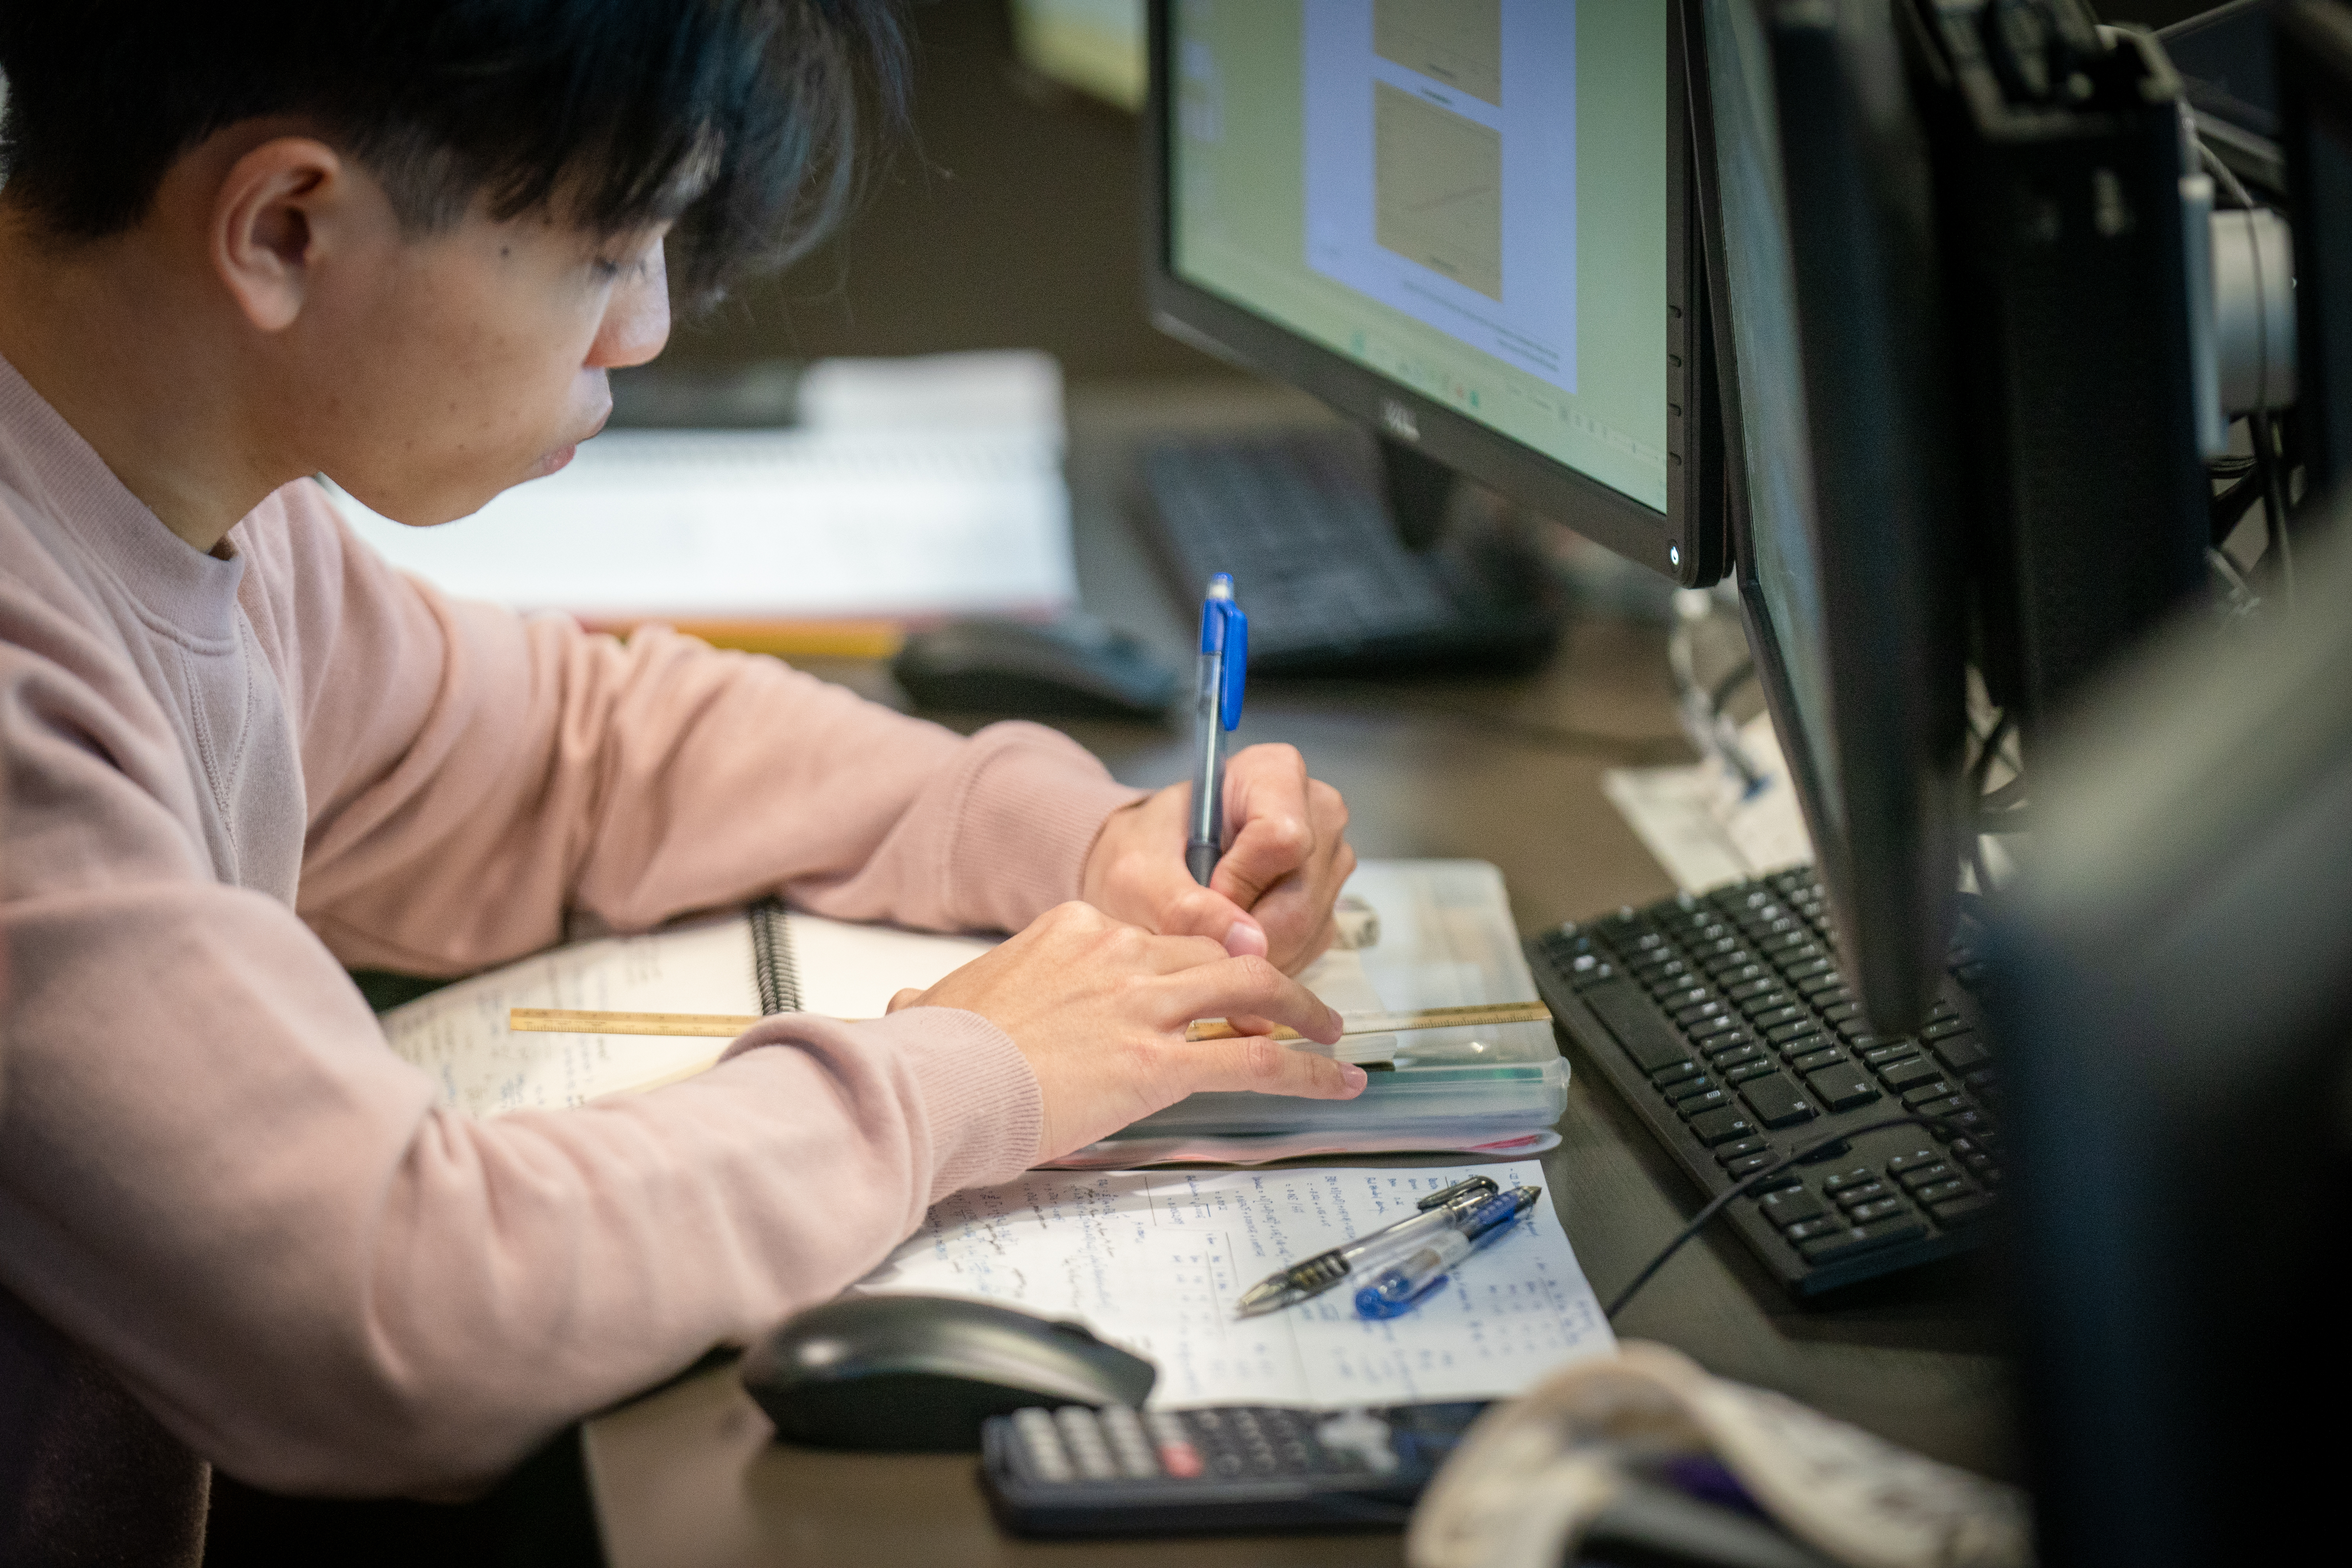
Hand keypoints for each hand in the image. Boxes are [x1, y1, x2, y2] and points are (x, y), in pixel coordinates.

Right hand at [888, 902, 1365, 1160]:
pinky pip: (1257, 1061)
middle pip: (1215, 955)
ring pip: (1253, 992)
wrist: (937, 1083)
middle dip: (1263, 978)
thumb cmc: (936, 1053)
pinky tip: (1336, 1081)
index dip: (1195, 965)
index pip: (1156, 939)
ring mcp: (1143, 1006)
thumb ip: (940, 997)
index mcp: (1074, 930)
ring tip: (1330, 1031)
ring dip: (1302, 1011)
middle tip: (1293, 1004)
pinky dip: (1307, 1072)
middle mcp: (1118, 955)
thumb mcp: (939, 1001)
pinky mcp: (1159, 1064)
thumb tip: (911, 1004)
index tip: (1213, 988)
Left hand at [1081, 744, 1354, 973]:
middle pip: (1301, 896)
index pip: (1283, 838)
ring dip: (1250, 951)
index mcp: (1275, 774)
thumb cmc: (1144, 850)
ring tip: (1208, 933)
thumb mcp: (1138, 874)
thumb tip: (1245, 945)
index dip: (1239, 881)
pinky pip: (1307, 947)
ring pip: (1306, 929)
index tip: (1202, 890)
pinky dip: (1264, 957)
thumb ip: (1182, 906)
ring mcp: (1329, 860)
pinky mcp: (1329, 903)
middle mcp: (1317, 812)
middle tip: (1197, 932)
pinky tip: (1231, 940)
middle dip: (1244, 932)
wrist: (1149, 865)